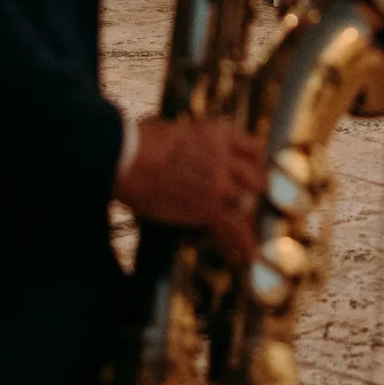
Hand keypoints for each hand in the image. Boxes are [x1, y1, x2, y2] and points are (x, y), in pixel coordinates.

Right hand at [114, 115, 265, 263]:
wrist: (126, 158)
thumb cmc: (141, 142)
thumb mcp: (179, 131)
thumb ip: (198, 144)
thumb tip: (195, 156)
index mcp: (219, 132)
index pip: (253, 149)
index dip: (255, 164)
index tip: (253, 172)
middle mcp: (224, 156)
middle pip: (256, 178)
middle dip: (253, 190)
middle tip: (246, 200)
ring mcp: (218, 182)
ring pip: (245, 203)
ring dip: (239, 214)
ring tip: (243, 229)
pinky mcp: (207, 208)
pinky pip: (234, 227)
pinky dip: (243, 242)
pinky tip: (249, 253)